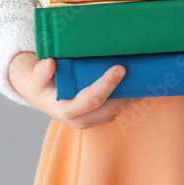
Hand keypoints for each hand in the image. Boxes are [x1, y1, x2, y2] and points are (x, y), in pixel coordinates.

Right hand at [7, 51, 141, 128]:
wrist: (39, 95)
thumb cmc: (39, 83)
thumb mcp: (35, 77)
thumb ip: (40, 72)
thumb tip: (49, 63)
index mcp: (66, 110)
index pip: (92, 99)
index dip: (107, 84)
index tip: (120, 68)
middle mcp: (80, 120)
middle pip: (111, 107)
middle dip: (129, 92)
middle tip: (144, 72)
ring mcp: (91, 121)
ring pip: (117, 110)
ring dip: (133, 97)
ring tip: (149, 79)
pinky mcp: (98, 117)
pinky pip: (117, 109)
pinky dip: (129, 98)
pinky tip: (140, 84)